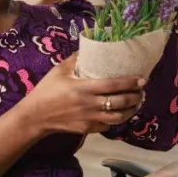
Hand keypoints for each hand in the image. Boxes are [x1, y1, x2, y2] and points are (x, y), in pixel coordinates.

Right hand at [18, 54, 144, 135]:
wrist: (35, 116)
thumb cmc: (47, 90)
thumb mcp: (59, 70)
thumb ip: (76, 59)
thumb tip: (89, 47)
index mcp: (84, 88)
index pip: (113, 85)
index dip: (130, 83)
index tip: (142, 80)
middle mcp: (90, 105)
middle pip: (120, 102)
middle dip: (135, 97)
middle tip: (142, 92)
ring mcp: (90, 119)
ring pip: (118, 118)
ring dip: (130, 111)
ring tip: (136, 104)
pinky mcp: (87, 129)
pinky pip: (107, 126)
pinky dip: (116, 121)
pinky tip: (119, 114)